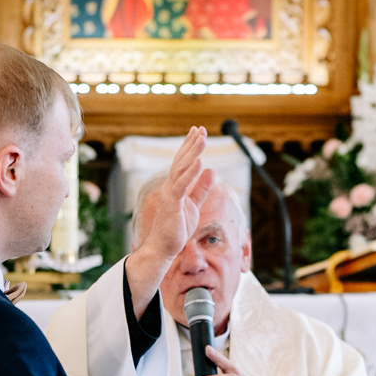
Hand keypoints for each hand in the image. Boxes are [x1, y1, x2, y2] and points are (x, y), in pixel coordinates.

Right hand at [124, 125, 212, 320]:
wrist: (163, 247)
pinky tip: (199, 161)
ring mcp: (169, 194)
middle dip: (191, 144)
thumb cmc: (176, 228)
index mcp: (175, 186)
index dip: (190, 146)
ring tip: (201, 138)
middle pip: (181, 160)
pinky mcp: (172, 204)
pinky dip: (190, 173)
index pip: (183, 162)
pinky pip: (181, 185)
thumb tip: (211, 171)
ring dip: (192, 153)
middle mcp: (170, 187)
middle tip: (200, 128)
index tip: (197, 132)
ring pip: (181, 169)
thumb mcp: (193, 205)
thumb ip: (201, 188)